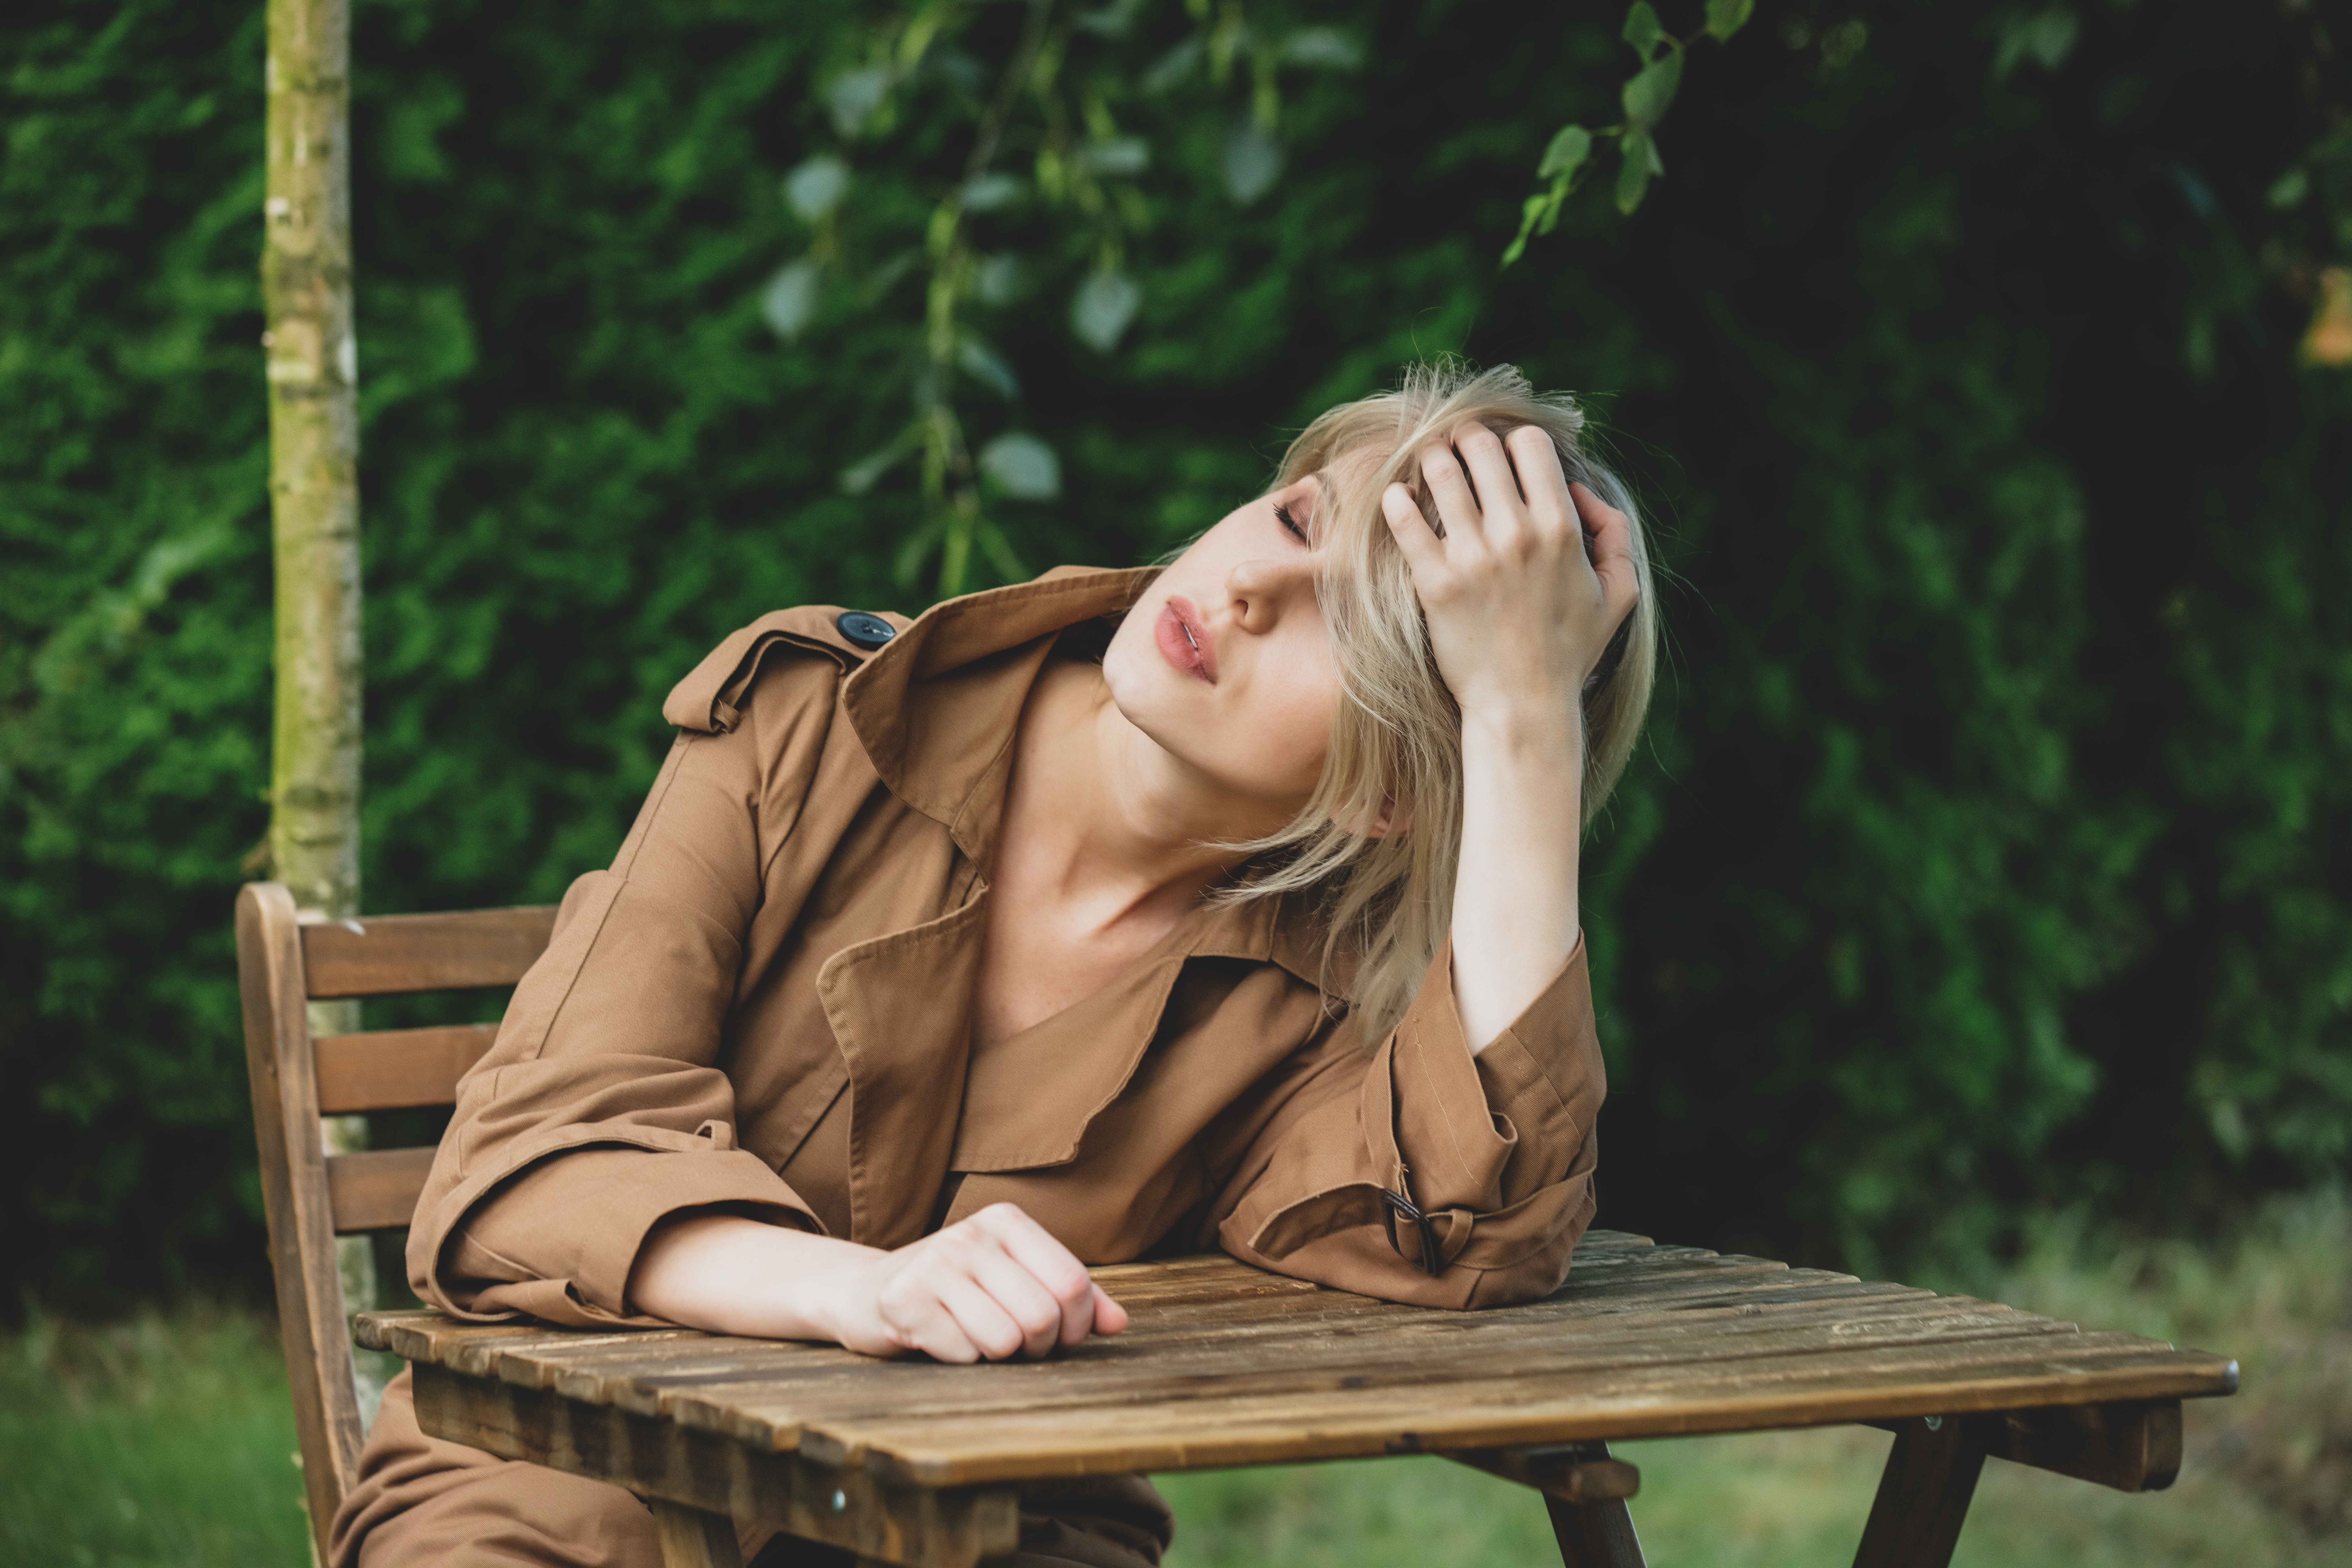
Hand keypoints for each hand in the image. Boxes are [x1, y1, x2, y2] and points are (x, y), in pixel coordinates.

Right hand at [625, 1203, 1126, 1361]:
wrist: (865, 1294)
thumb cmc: (955, 1292)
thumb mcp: (1015, 1280)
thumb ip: (1072, 1298)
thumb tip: (1119, 1324)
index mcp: (1006, 1221)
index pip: (1073, 1283)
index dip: (1076, 1325)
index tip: (1058, 1335)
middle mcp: (971, 1233)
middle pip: (1044, 1316)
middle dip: (1036, 1347)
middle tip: (1011, 1343)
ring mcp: (934, 1263)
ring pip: (1005, 1340)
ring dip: (995, 1355)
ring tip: (972, 1336)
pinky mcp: (904, 1300)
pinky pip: (963, 1353)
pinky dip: (958, 1359)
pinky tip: (938, 1339)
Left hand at [1380, 424, 1638, 730]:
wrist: (1523, 706)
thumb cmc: (1570, 651)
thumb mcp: (1618, 593)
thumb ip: (1614, 533)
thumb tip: (1580, 490)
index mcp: (1560, 528)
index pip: (1531, 445)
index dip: (1515, 442)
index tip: (1502, 455)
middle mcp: (1517, 534)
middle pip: (1481, 448)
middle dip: (1466, 440)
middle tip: (1456, 448)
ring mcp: (1473, 557)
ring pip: (1440, 472)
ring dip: (1431, 458)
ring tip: (1427, 464)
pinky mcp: (1434, 583)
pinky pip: (1404, 520)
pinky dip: (1396, 499)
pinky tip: (1397, 497)